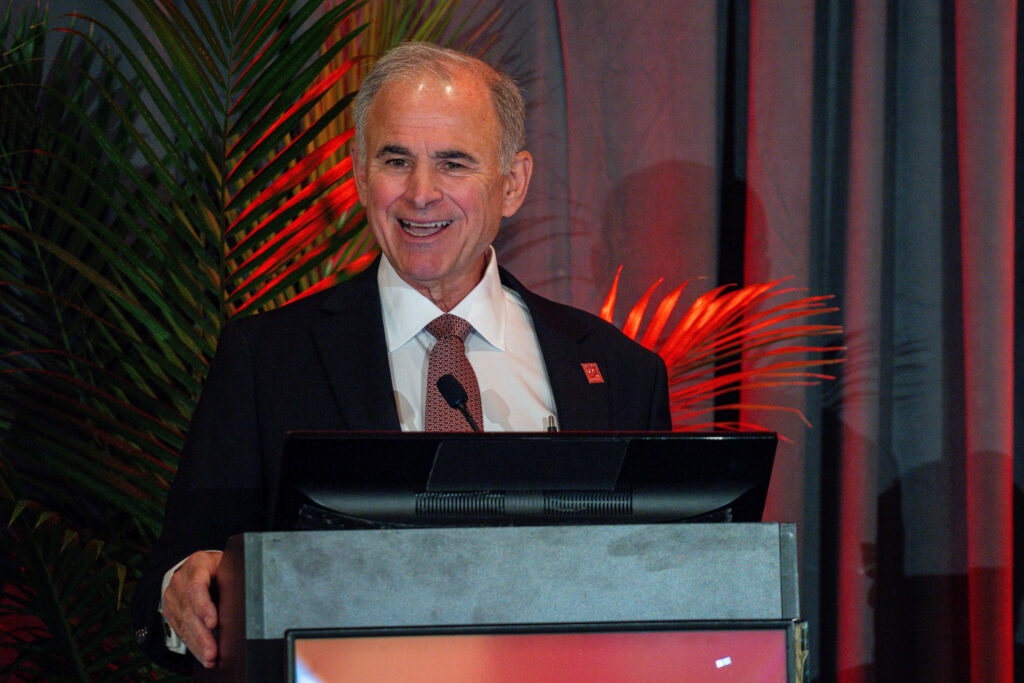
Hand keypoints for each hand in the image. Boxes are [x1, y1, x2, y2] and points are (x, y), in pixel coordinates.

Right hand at [161, 550, 222, 667]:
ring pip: (184, 624)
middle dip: (202, 635)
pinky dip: (192, 644)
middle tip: (213, 651)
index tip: (213, 623)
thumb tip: (250, 595)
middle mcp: (180, 581)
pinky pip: (181, 630)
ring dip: (197, 644)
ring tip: (210, 658)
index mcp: (197, 564)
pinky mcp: (170, 611)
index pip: (197, 587)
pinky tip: (202, 654)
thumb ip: (232, 576)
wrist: (193, 565)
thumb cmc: (217, 566)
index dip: (204, 607)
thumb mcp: (225, 563)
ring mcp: (172, 596)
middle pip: (189, 611)